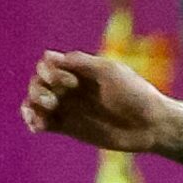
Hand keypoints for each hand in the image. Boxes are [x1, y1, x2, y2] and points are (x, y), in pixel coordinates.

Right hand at [22, 49, 173, 151]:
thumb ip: (81, 63)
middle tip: (54, 100)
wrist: (151, 125)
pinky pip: (42, 122)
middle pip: (37, 82)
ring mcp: (69, 107)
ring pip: (35, 102)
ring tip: (42, 115)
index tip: (72, 82)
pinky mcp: (68, 127)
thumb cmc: (135, 94)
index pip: (48, 64)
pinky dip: (33, 121)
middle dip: (38, 88)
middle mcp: (71, 87)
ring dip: (31, 105)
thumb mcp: (110, 72)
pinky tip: (38, 126)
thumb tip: (48, 55)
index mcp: (81, 70)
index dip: (50, 71)